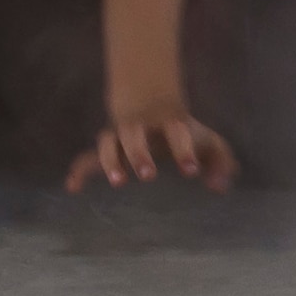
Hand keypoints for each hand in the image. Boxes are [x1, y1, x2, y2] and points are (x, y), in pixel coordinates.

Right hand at [64, 106, 237, 192]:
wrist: (156, 108)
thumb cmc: (188, 134)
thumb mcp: (210, 143)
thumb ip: (222, 162)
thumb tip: (219, 186)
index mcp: (170, 123)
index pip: (177, 131)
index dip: (184, 149)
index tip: (192, 170)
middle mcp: (142, 127)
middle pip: (135, 133)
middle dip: (140, 152)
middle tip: (148, 175)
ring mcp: (121, 137)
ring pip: (107, 142)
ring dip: (110, 160)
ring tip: (118, 183)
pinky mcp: (107, 151)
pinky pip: (87, 158)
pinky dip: (79, 170)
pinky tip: (73, 187)